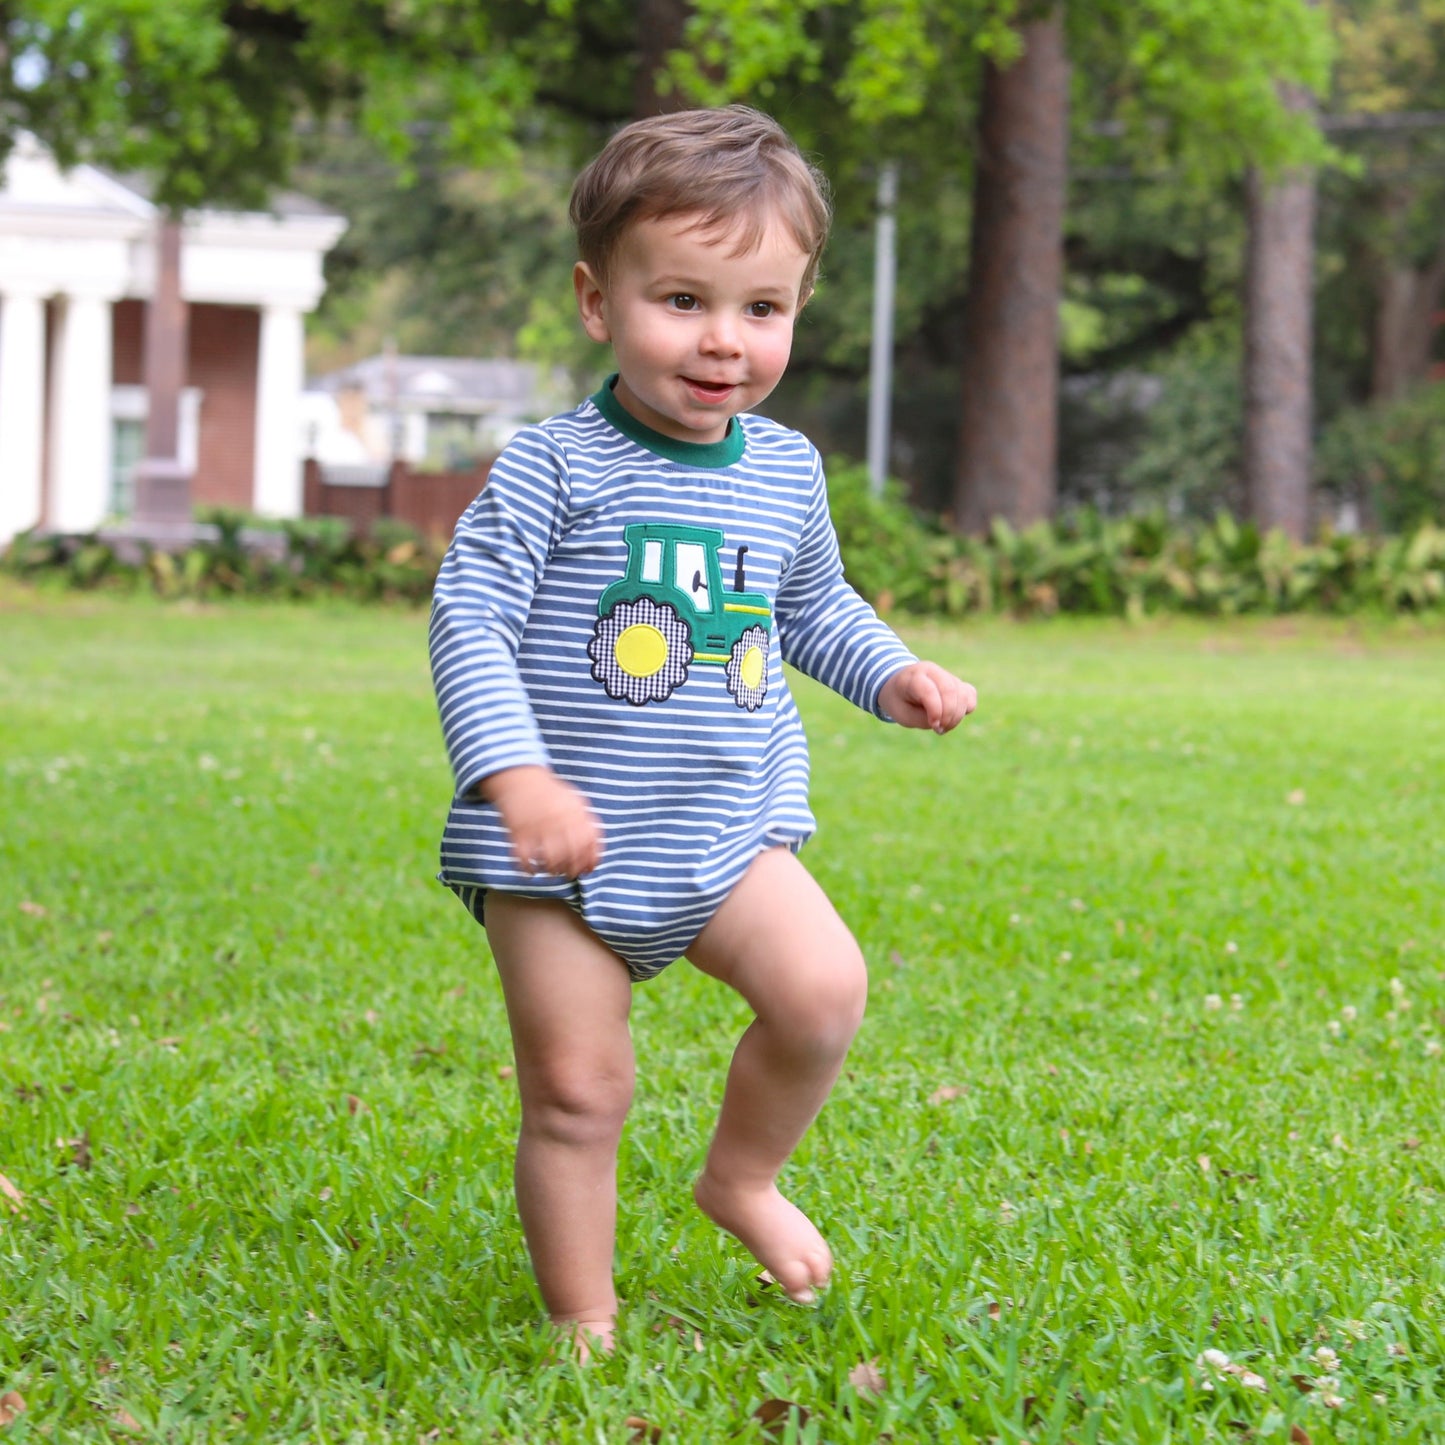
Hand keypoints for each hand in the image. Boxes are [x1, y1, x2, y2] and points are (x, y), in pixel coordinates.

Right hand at [479, 765, 603, 877]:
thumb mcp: (574, 801)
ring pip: (550, 860)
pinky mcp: (518, 830)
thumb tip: (595, 852)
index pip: (589, 842)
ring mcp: (537, 825)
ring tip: (551, 872)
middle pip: (571, 854)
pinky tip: (531, 870)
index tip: (587, 870)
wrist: (520, 777)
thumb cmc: (550, 793)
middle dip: (572, 870)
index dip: (590, 860)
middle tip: (569, 874)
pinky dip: (528, 868)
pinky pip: (524, 857)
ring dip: (552, 870)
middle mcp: (558, 819)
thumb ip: (587, 823)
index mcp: (575, 812)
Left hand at [878, 662, 977, 733]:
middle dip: (948, 716)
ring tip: (943, 727)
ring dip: (957, 716)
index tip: (934, 726)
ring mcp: (946, 675)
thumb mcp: (904, 715)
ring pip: (963, 694)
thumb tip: (948, 719)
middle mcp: (932, 671)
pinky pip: (970, 694)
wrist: (899, 688)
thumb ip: (924, 718)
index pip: (929, 690)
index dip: (935, 711)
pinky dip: (965, 709)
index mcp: (913, 677)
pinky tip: (952, 716)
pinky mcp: (957, 682)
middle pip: (950, 691)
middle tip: (939, 729)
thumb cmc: (900, 702)